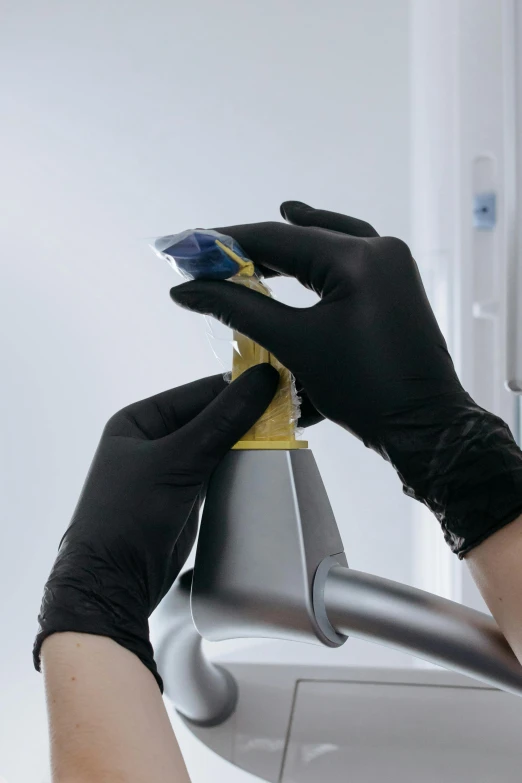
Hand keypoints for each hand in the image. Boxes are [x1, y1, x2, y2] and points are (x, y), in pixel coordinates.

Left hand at [34, 366, 277, 689]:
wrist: (115, 584)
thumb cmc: (128, 516)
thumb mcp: (177, 460)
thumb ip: (221, 421)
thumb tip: (260, 380)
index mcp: (140, 420)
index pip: (198, 393)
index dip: (237, 388)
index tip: (277, 384)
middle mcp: (153, 440)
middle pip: (210, 417)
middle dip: (245, 417)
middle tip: (288, 413)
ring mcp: (169, 469)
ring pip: (216, 445)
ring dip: (244, 443)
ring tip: (282, 435)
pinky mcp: (184, 496)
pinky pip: (217, 471)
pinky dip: (238, 467)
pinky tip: (261, 463)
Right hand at [170, 202, 521, 556]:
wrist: (426, 425)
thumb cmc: (365, 391)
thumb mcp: (295, 346)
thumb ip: (239, 309)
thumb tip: (188, 289)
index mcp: (357, 260)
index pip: (276, 239)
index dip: (226, 244)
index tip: (190, 248)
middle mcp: (380, 251)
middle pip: (301, 236)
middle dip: (252, 247)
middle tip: (210, 253)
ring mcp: (394, 265)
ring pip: (328, 240)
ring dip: (286, 246)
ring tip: (249, 246)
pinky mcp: (396, 284)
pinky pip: (350, 257)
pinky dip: (319, 255)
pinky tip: (300, 254)